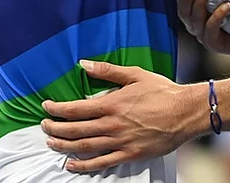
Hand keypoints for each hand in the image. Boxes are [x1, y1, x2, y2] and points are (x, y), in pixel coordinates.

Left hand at [42, 61, 206, 171]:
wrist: (185, 112)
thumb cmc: (162, 91)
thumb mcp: (135, 75)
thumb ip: (108, 71)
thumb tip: (84, 64)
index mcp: (112, 104)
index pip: (76, 108)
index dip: (57, 109)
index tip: (46, 108)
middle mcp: (112, 124)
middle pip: (75, 129)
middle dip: (55, 128)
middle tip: (44, 126)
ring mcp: (120, 141)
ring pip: (84, 146)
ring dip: (63, 146)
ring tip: (51, 143)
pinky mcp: (129, 154)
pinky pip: (101, 162)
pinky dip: (83, 165)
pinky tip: (71, 165)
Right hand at [179, 0, 229, 55]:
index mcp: (198, 12)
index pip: (183, 3)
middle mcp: (198, 25)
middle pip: (184, 13)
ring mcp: (206, 36)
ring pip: (195, 21)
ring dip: (199, 4)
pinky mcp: (215, 45)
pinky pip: (210, 31)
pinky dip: (216, 17)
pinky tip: (227, 5)